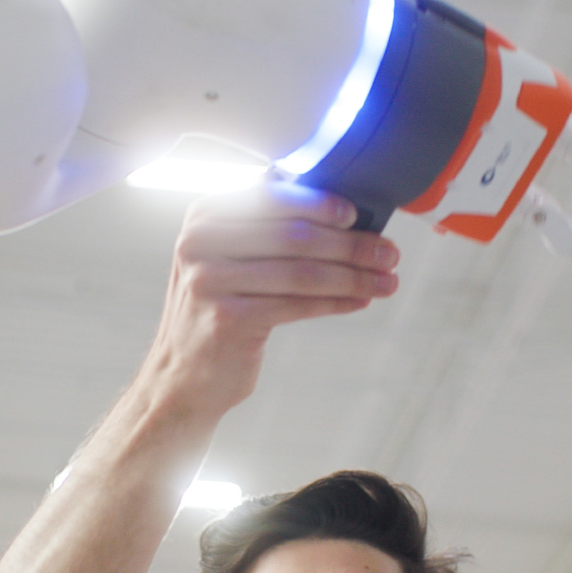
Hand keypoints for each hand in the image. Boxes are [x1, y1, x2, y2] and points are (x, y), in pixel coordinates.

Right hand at [140, 179, 400, 416]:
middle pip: (294, 236)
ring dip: (353, 277)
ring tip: (387, 281)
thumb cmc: (218, 311)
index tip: (359, 216)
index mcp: (203, 215)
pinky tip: (360, 301)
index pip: (273, 198)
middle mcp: (199, 243)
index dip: (321, 204)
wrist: (182, 377)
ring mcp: (209, 281)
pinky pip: (298, 305)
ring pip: (302, 273)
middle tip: (389, 253)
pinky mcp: (228, 319)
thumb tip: (331, 195)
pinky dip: (336, 302)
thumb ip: (262, 223)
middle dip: (350, 245)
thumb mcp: (226, 257)